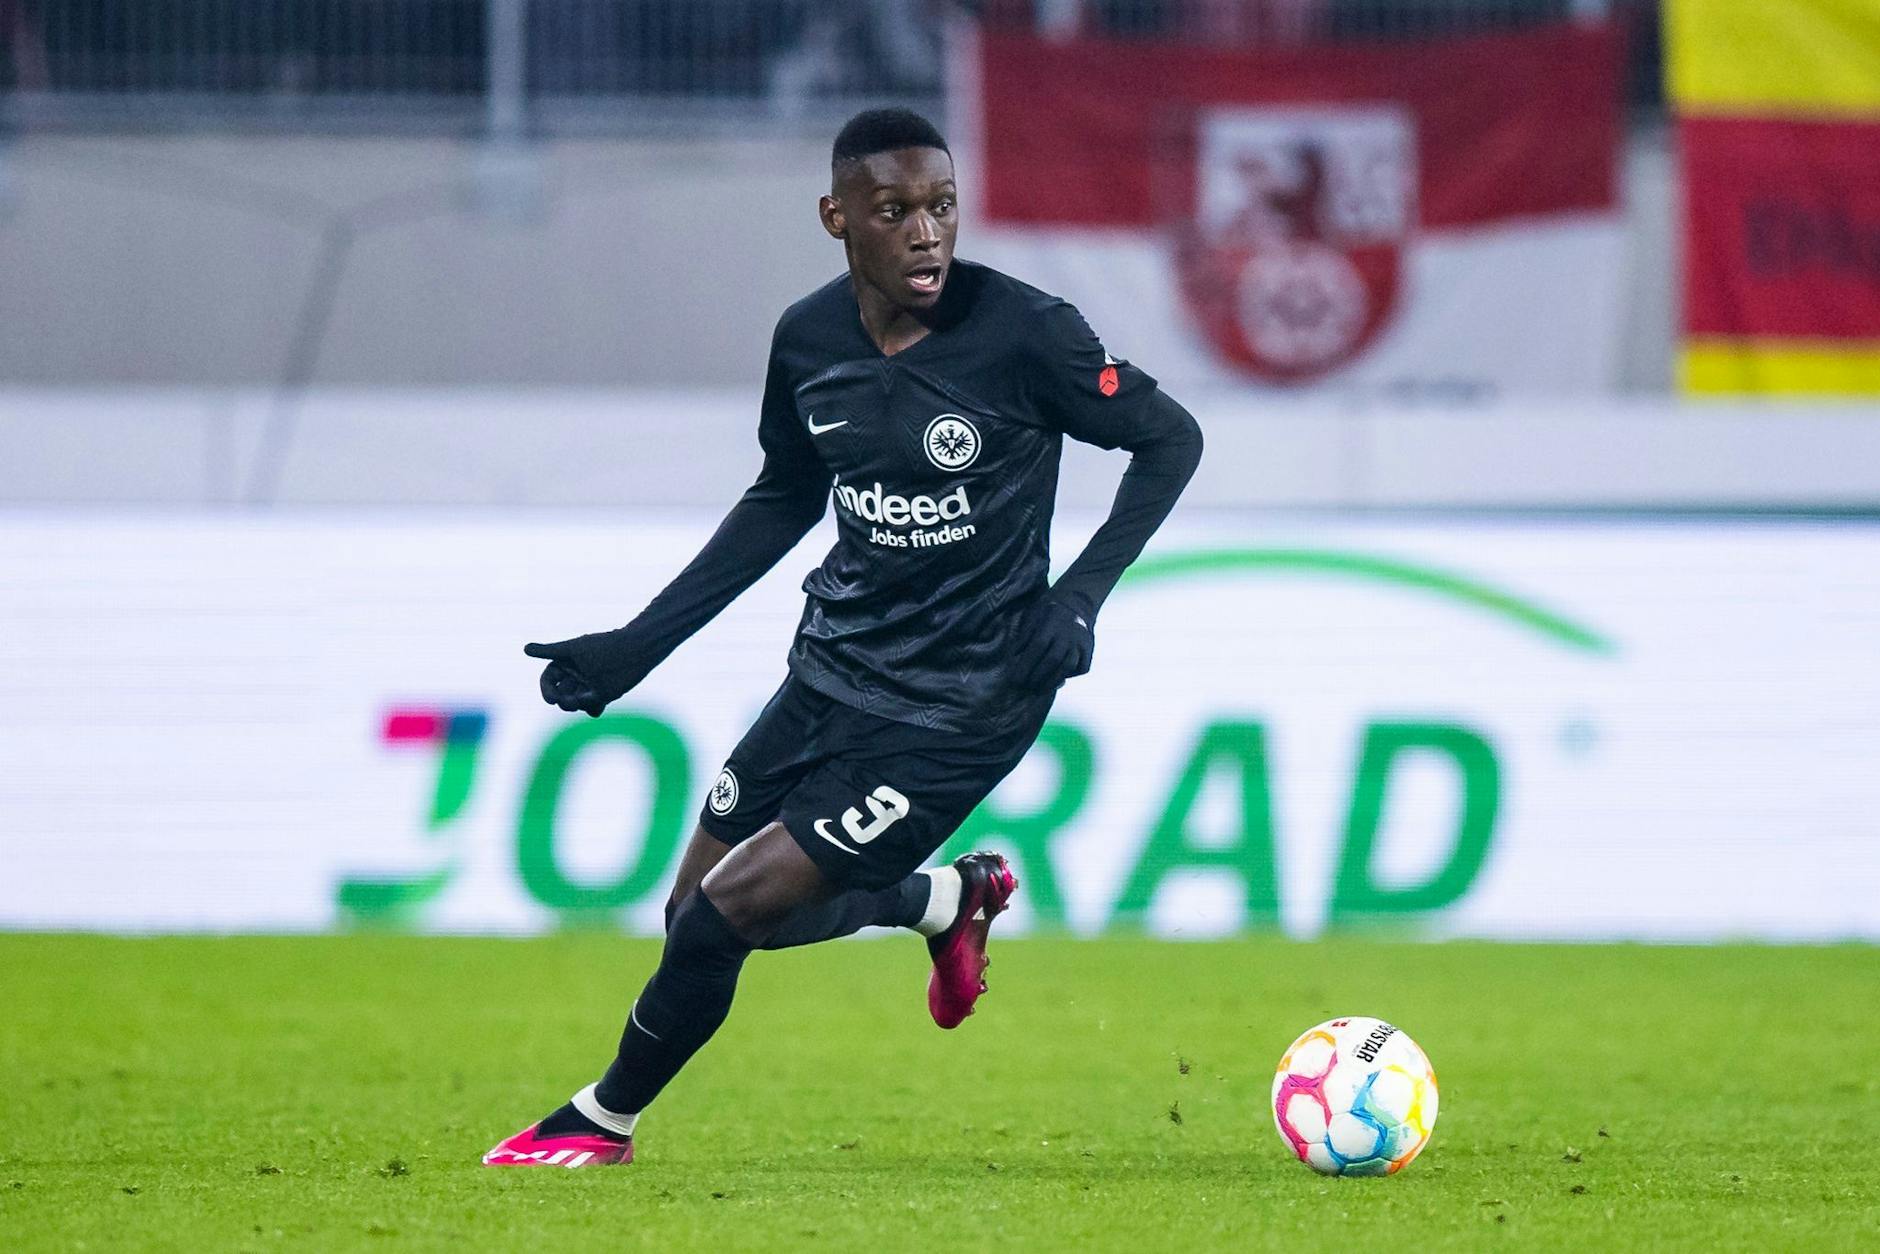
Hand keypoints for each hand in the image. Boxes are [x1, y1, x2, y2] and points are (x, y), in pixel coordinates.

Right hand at [523, 630, 649, 717]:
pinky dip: (593, 709)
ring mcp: (589, 686)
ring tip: (584, 700)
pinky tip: (599, 706)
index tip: (550, 698)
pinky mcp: (603, 695)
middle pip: (560, 695)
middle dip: (562, 700)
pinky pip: (592, 708)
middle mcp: (575, 676)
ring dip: (576, 705)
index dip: (546, 690)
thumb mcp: (574, 648)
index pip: (548, 680)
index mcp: (565, 664)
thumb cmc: (604, 645)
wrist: (635, 650)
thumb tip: (525, 649)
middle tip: (568, 701)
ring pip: (574, 704)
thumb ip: (550, 651)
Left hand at [1011, 593, 1094, 691]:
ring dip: (1052, 681)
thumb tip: (1013, 659)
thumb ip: (1023, 637)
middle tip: (1025, 687)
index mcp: (1051, 623)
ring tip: (1038, 690)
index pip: (1037, 647)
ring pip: (1068, 666)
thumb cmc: (1046, 613)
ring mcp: (1081, 642)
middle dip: (1037, 677)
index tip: (1015, 679)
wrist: (1076, 602)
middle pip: (1053, 660)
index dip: (1025, 665)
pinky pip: (1081, 668)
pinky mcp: (1089, 650)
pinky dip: (1069, 676)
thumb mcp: (1032, 617)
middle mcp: (1068, 633)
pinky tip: (1057, 680)